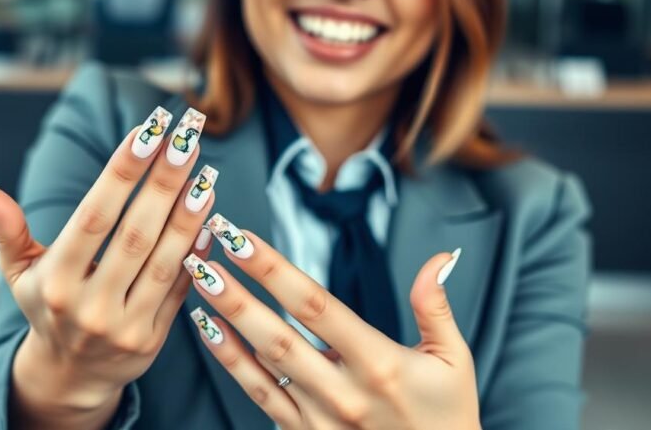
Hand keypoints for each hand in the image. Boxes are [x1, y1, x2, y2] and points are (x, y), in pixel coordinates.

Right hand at [0, 107, 214, 418]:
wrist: (72, 375)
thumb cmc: (47, 306)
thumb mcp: (18, 270)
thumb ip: (6, 226)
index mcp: (56, 282)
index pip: (94, 218)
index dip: (122, 174)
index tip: (148, 132)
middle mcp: (90, 306)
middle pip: (135, 233)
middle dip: (164, 182)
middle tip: (186, 138)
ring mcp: (125, 325)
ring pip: (165, 260)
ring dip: (189, 213)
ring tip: (205, 171)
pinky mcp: (154, 338)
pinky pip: (182, 287)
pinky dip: (197, 249)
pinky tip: (209, 212)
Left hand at [184, 220, 478, 429]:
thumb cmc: (446, 419)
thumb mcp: (453, 361)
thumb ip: (436, 306)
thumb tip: (438, 258)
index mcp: (378, 363)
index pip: (315, 305)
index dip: (273, 270)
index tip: (242, 239)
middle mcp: (343, 392)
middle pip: (277, 333)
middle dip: (236, 289)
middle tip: (205, 250)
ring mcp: (319, 418)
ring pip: (262, 364)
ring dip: (227, 319)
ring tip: (197, 280)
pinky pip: (261, 396)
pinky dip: (232, 362)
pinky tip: (209, 331)